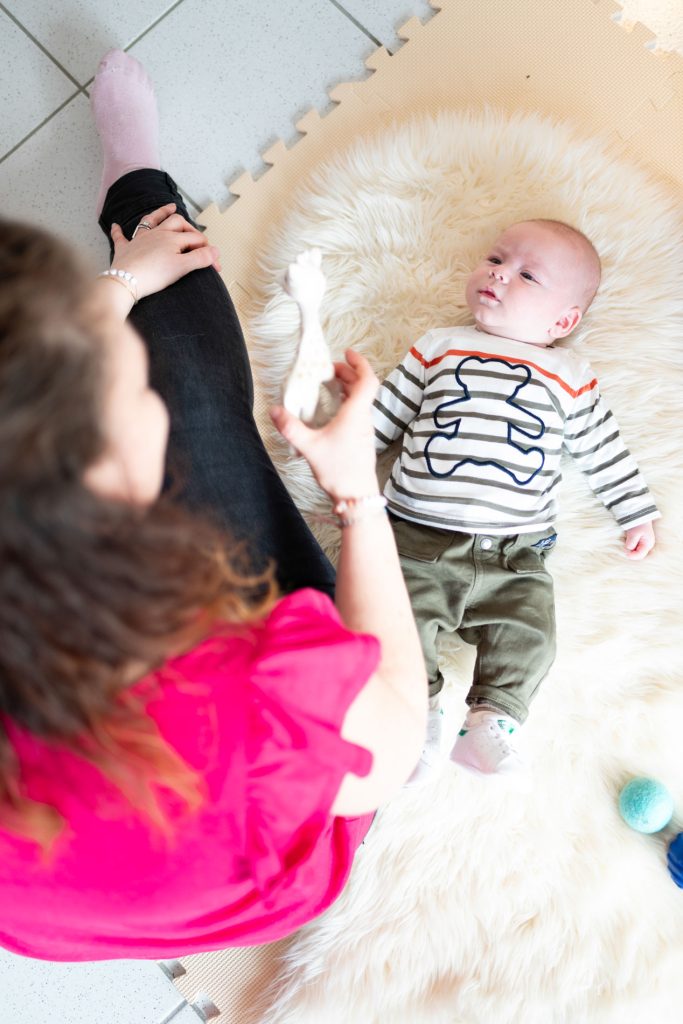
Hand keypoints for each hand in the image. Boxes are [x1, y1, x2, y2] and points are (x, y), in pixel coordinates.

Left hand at [110, 204, 220, 299]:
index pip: (196, 239)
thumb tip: (216, 251)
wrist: (126, 282)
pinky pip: (121, 236)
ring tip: (170, 207)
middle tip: (198, 237)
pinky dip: (119, 231)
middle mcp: (157, 234)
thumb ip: (201, 258)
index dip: (208, 251)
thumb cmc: (154, 275)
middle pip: (177, 222)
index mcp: (172, 238)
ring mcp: (140, 240)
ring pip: (151, 220)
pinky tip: (117, 225)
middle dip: (190, 227)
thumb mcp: (182, 267)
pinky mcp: (125, 249)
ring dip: (161, 212)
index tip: (215, 266)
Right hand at [270, 348, 378, 502]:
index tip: (347, 353)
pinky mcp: (360, 439)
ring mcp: (364, 429)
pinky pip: (357, 412)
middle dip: (348, 373)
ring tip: (330, 385)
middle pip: (362, 387)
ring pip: (361, 400)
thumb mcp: (310, 448)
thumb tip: (275, 410)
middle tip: (330, 369)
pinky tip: (332, 409)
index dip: (360, 363)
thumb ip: (291, 428)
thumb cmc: (339, 472)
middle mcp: (363, 419)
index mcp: (355, 414)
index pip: (367, 380)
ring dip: (348, 388)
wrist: (357, 496)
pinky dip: (347, 403)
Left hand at [623, 522, 655, 559]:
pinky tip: (626, 542)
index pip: (640, 555)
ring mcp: (644, 544)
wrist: (639, 515)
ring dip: (630, 550)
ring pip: (635, 551)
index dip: (632, 556)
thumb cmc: (638, 524)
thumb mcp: (634, 534)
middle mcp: (647, 546)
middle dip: (630, 553)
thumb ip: (631, 543)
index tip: (624, 553)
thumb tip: (628, 549)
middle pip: (638, 555)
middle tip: (623, 549)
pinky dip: (630, 546)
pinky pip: (634, 547)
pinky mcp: (640, 541)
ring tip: (625, 544)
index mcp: (647, 544)